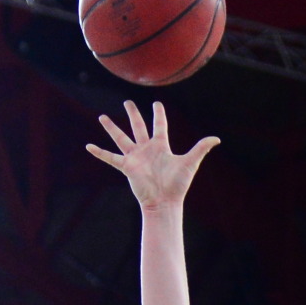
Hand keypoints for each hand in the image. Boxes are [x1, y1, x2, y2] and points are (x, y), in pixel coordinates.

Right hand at [85, 100, 217, 210]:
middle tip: (127, 102)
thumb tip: (217, 139)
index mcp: (161, 146)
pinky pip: (110, 158)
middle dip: (133, 114)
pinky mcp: (127, 167)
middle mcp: (147, 149)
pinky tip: (88, 146)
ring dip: (112, 128)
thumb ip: (201, 148)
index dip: (158, 114)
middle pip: (138, 126)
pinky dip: (99, 153)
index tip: (157, 103)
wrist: (164, 202)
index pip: (159, 125)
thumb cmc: (177, 185)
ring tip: (102, 117)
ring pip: (121, 138)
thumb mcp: (190, 162)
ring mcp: (135, 157)